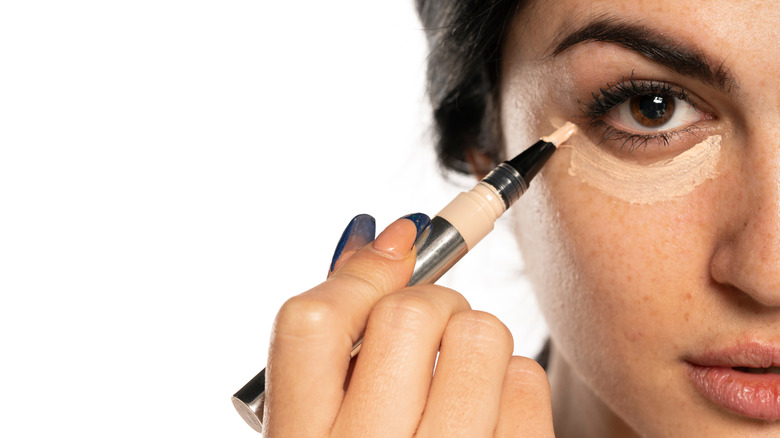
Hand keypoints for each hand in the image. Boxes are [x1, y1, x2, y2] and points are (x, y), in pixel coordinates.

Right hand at [263, 214, 553, 436]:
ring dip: (475, 339)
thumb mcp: (321, 425)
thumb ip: (337, 341)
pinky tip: (491, 415)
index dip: (360, 272)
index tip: (399, 246)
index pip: (312, 322)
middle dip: (429, 304)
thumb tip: (385, 235)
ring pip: (480, 335)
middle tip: (429, 330)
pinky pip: (529, 379)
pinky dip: (515, 381)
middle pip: (409, 315)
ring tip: (460, 379)